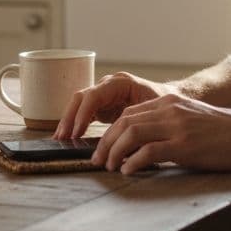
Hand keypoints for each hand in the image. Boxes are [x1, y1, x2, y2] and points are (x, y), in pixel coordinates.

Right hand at [53, 71, 172, 139]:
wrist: (171, 100)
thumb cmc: (165, 106)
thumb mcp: (155, 114)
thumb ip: (138, 126)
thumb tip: (123, 147)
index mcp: (121, 83)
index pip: (94, 95)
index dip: (83, 114)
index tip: (76, 133)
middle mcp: (109, 85)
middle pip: (81, 97)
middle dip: (70, 117)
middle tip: (61, 137)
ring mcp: (104, 93)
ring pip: (79, 104)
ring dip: (68, 121)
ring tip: (59, 139)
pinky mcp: (102, 105)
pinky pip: (83, 111)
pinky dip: (74, 124)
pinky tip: (68, 137)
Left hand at [91, 93, 230, 175]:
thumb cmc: (224, 134)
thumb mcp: (192, 120)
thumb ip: (169, 125)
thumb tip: (143, 144)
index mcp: (170, 102)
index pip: (129, 113)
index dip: (111, 132)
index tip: (103, 148)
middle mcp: (170, 110)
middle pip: (125, 122)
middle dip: (106, 142)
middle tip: (98, 160)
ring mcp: (177, 126)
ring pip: (132, 133)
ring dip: (115, 152)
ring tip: (110, 167)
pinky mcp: (185, 145)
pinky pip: (149, 152)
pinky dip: (133, 162)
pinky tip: (128, 171)